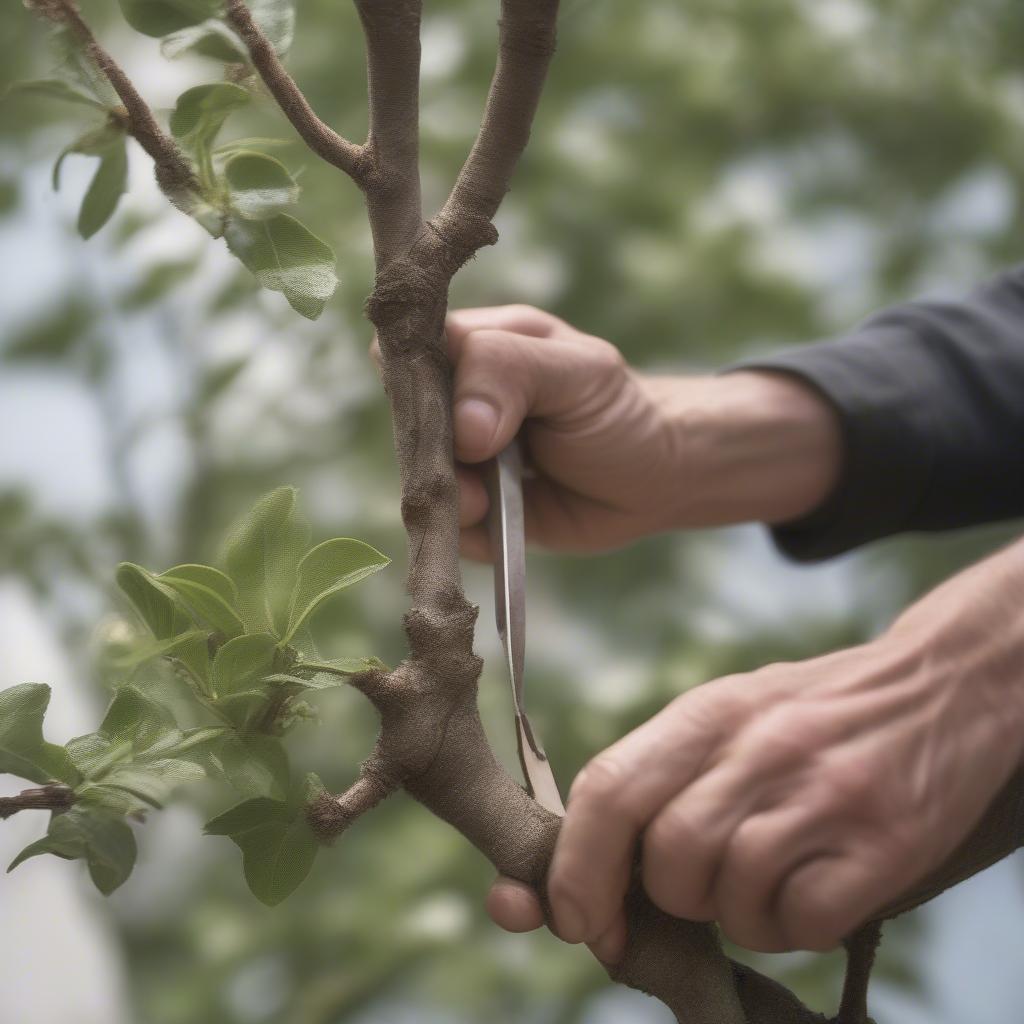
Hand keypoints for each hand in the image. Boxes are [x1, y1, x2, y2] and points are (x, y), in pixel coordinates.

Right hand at [446, 305, 841, 558]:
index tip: (441, 408)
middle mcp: (459, 402)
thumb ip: (512, 371)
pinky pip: (446, 526)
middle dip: (433, 450)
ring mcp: (463, 461)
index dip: (410, 375)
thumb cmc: (619, 410)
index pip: (409, 348)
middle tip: (479, 460)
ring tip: (486, 501)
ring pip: (419, 479)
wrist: (658, 479)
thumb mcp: (579, 372)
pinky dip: (463, 531)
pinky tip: (496, 524)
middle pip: (407, 422)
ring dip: (448, 496)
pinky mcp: (475, 511)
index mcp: (478, 347)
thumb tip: (462, 427)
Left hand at [487, 539, 1023, 958]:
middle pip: (666, 856)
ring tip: (768, 876)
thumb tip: (590, 879)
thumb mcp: (730, 715)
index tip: (571, 916)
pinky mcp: (880, 845)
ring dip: (734, 911)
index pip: (610, 788)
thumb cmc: (814, 714)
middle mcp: (757, 748)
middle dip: (667, 896)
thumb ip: (662, 779)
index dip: (575, 865)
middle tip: (700, 886)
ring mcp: (820, 795)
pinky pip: (798, 923)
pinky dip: (791, 925)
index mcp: (708, 712)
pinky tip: (811, 888)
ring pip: (726, 896)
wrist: (942, 685)